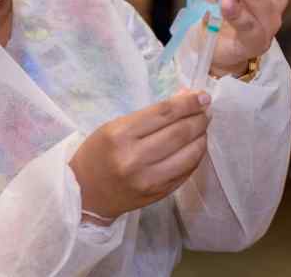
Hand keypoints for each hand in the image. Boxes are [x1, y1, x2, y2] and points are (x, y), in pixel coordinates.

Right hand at [69, 90, 210, 219]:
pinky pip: (186, 172)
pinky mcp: (158, 193)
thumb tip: (185, 98)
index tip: (202, 96)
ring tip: (202, 127)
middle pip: (179, 133)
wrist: (85, 194)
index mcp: (119, 134)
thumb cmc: (97, 153)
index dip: (187, 103)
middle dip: (198, 118)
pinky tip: (195, 146)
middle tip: (206, 110)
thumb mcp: (114, 127)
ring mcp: (148, 179)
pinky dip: (195, 156)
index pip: (163, 113)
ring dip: (201, 137)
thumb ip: (150, 115)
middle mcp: (134, 158)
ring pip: (189, 154)